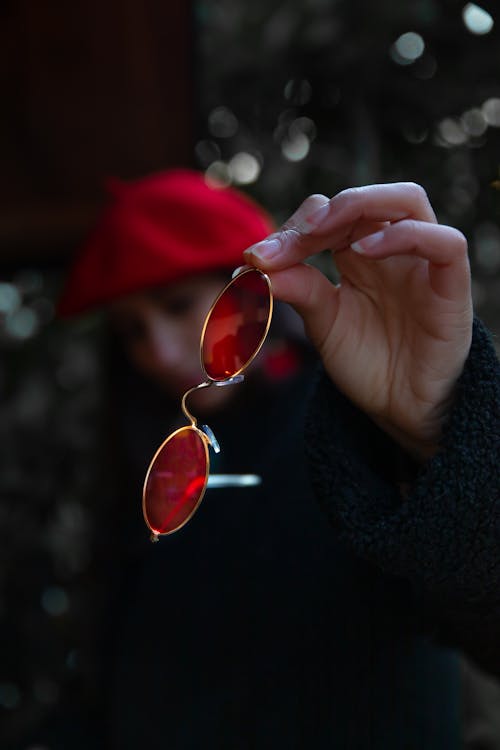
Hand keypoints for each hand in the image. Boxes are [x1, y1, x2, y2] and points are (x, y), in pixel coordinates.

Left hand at [243, 183, 472, 459]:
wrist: (399, 408)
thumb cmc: (366, 362)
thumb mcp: (323, 323)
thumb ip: (299, 289)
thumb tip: (256, 263)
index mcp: (360, 254)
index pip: (330, 214)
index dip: (293, 227)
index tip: (258, 258)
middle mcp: (392, 250)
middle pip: (367, 199)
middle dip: (324, 211)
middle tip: (290, 239)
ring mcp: (423, 264)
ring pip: (409, 201)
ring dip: (361, 205)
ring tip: (320, 232)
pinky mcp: (451, 288)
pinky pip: (446, 244)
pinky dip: (405, 237)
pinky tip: (364, 252)